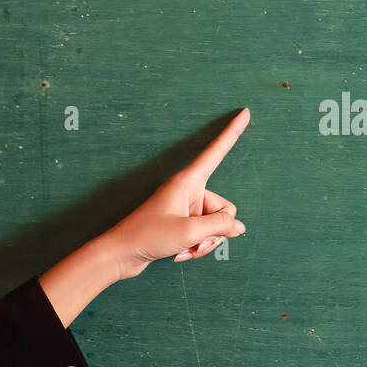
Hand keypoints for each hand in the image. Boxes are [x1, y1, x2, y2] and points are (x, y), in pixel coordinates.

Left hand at [107, 108, 249, 278]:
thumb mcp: (190, 232)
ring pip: (216, 226)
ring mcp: (186, 208)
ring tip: (184, 248)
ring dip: (205, 242)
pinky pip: (204, 234)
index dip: (232, 133)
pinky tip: (180, 253)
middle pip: (224, 208)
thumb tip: (238, 227)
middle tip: (195, 239)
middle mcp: (189, 191)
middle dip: (216, 230)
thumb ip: (220, 226)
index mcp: (188, 181)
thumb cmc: (148, 236)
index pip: (216, 151)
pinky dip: (197, 246)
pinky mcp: (183, 223)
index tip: (245, 112)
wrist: (122, 254)